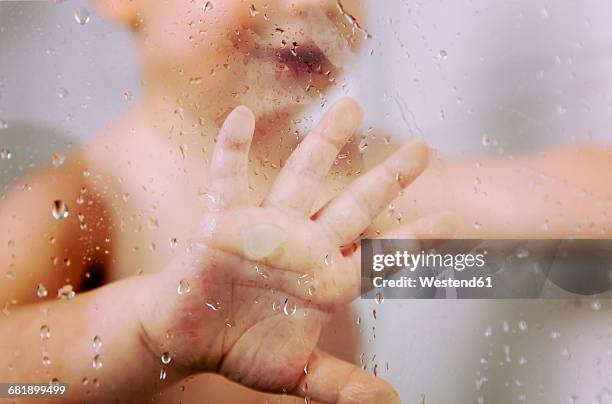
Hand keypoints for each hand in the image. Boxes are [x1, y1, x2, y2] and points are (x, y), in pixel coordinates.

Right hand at [139, 98, 432, 402]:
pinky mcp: (222, 222)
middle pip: (352, 205)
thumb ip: (339, 384)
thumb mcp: (296, 371)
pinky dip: (229, 151)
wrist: (191, 335)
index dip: (413, 242)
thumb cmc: (243, 347)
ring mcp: (264, 228)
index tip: (451, 221)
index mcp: (323, 278)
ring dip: (323, 144)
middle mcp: (302, 244)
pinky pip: (225, 181)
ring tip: (350, 106)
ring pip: (300, 178)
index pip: (377, 257)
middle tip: (421, 146)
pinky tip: (239, 116)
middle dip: (386, 178)